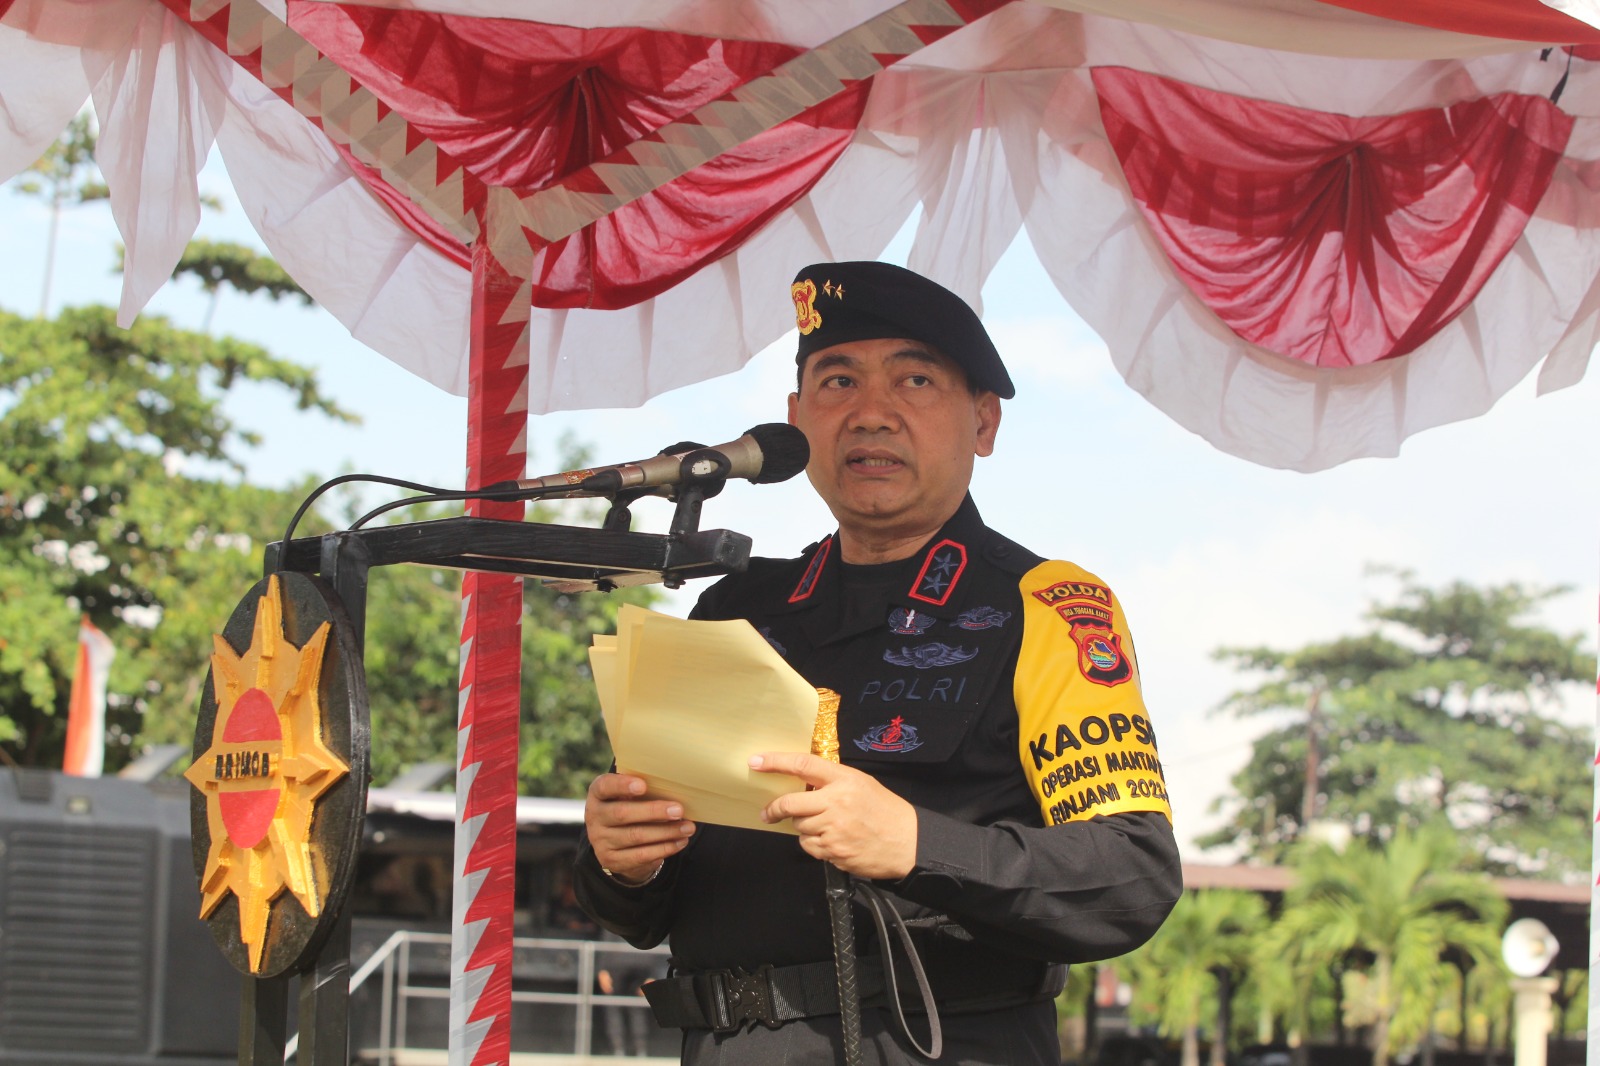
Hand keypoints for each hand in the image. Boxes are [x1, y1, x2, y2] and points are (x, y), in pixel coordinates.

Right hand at [584, 772, 694, 884]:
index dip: (622, 785)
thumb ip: (643, 788)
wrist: (616, 840)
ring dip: (665, 832)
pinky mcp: (611, 860)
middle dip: (653, 812)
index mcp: (597, 794)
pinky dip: (664, 848)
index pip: (605, 786)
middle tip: (679, 810)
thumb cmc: (630, 806)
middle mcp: (594, 817)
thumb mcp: (629, 794)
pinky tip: (680, 841)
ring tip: (688, 827)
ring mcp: (601, 840)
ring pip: (635, 836)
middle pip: (622, 813)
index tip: (643, 785)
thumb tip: (676, 785)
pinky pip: (640, 855)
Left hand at [751, 752, 917, 879]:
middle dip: (775, 808)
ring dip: (803, 826)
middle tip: (767, 812)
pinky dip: (813, 843)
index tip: (756, 761)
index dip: (776, 761)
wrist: (907, 842)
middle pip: (790, 802)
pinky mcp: (833, 850)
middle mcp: (836, 802)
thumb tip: (803, 784)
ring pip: (799, 826)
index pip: (803, 765)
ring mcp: (833, 828)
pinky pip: (808, 845)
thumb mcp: (862, 784)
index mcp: (844, 780)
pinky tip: (831, 840)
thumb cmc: (885, 811)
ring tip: (825, 826)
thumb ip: (833, 781)